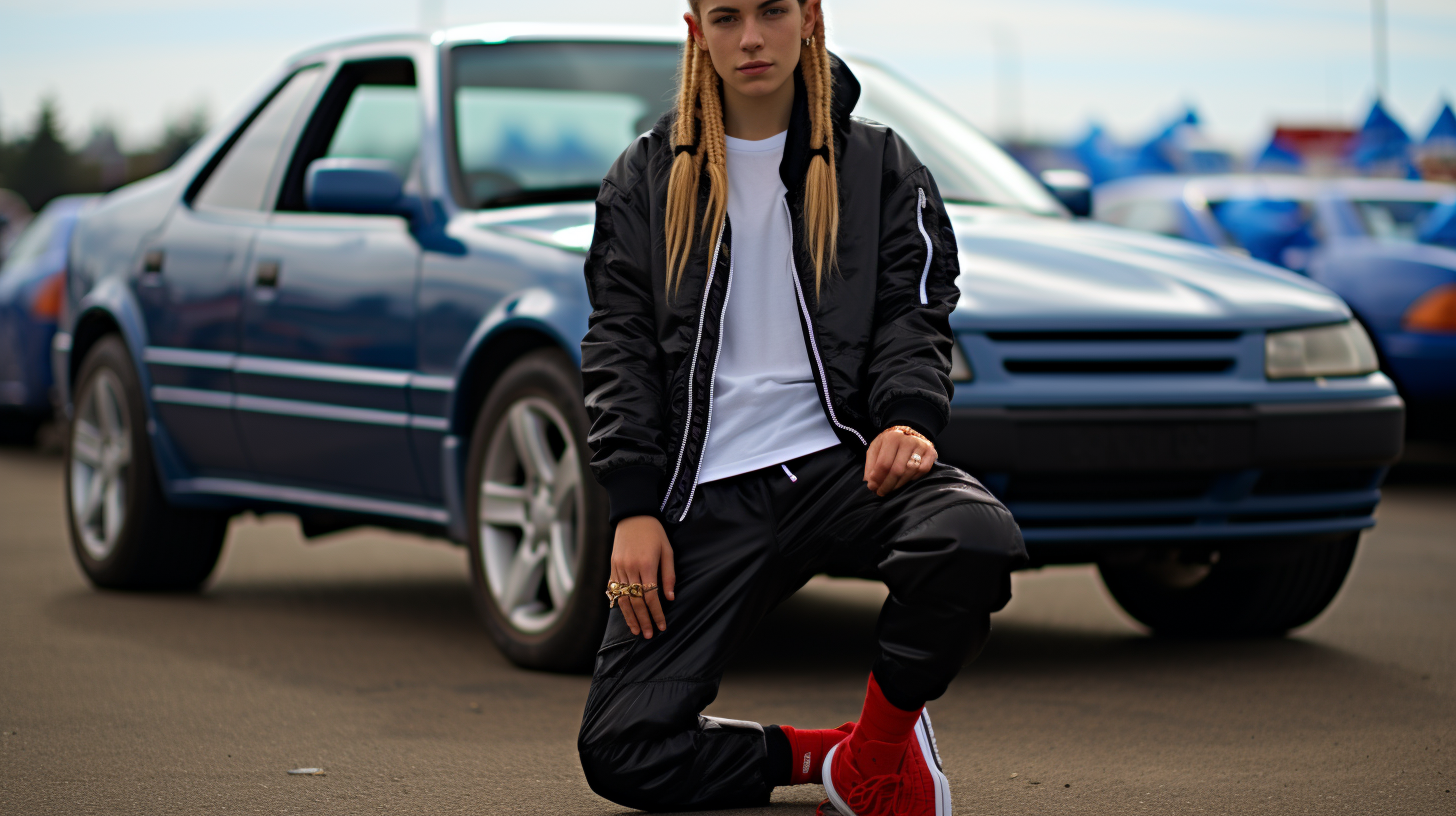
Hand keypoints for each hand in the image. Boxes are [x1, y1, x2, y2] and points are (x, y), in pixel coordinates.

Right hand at [610, 515, 675, 638]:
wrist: (633, 514)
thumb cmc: (654, 532)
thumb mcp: (667, 550)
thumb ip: (668, 575)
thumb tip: (669, 598)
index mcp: (647, 564)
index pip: (651, 596)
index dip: (656, 614)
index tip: (661, 626)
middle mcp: (630, 568)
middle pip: (636, 601)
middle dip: (643, 620)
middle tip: (648, 635)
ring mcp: (619, 567)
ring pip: (623, 598)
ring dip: (629, 616)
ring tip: (636, 630)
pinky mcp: (612, 565)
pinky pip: (613, 588)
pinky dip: (618, 602)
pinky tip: (623, 613)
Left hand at [863, 427, 935, 496]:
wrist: (908, 433)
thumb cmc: (890, 443)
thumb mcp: (876, 448)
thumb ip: (871, 464)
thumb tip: (870, 482)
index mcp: (892, 438)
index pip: (884, 463)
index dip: (877, 478)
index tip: (873, 487)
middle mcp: (908, 440)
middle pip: (897, 470)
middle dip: (887, 484)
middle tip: (881, 492)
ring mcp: (921, 446)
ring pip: (910, 472)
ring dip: (898, 484)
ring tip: (890, 488)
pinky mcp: (931, 452)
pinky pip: (922, 471)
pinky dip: (913, 478)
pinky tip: (905, 480)